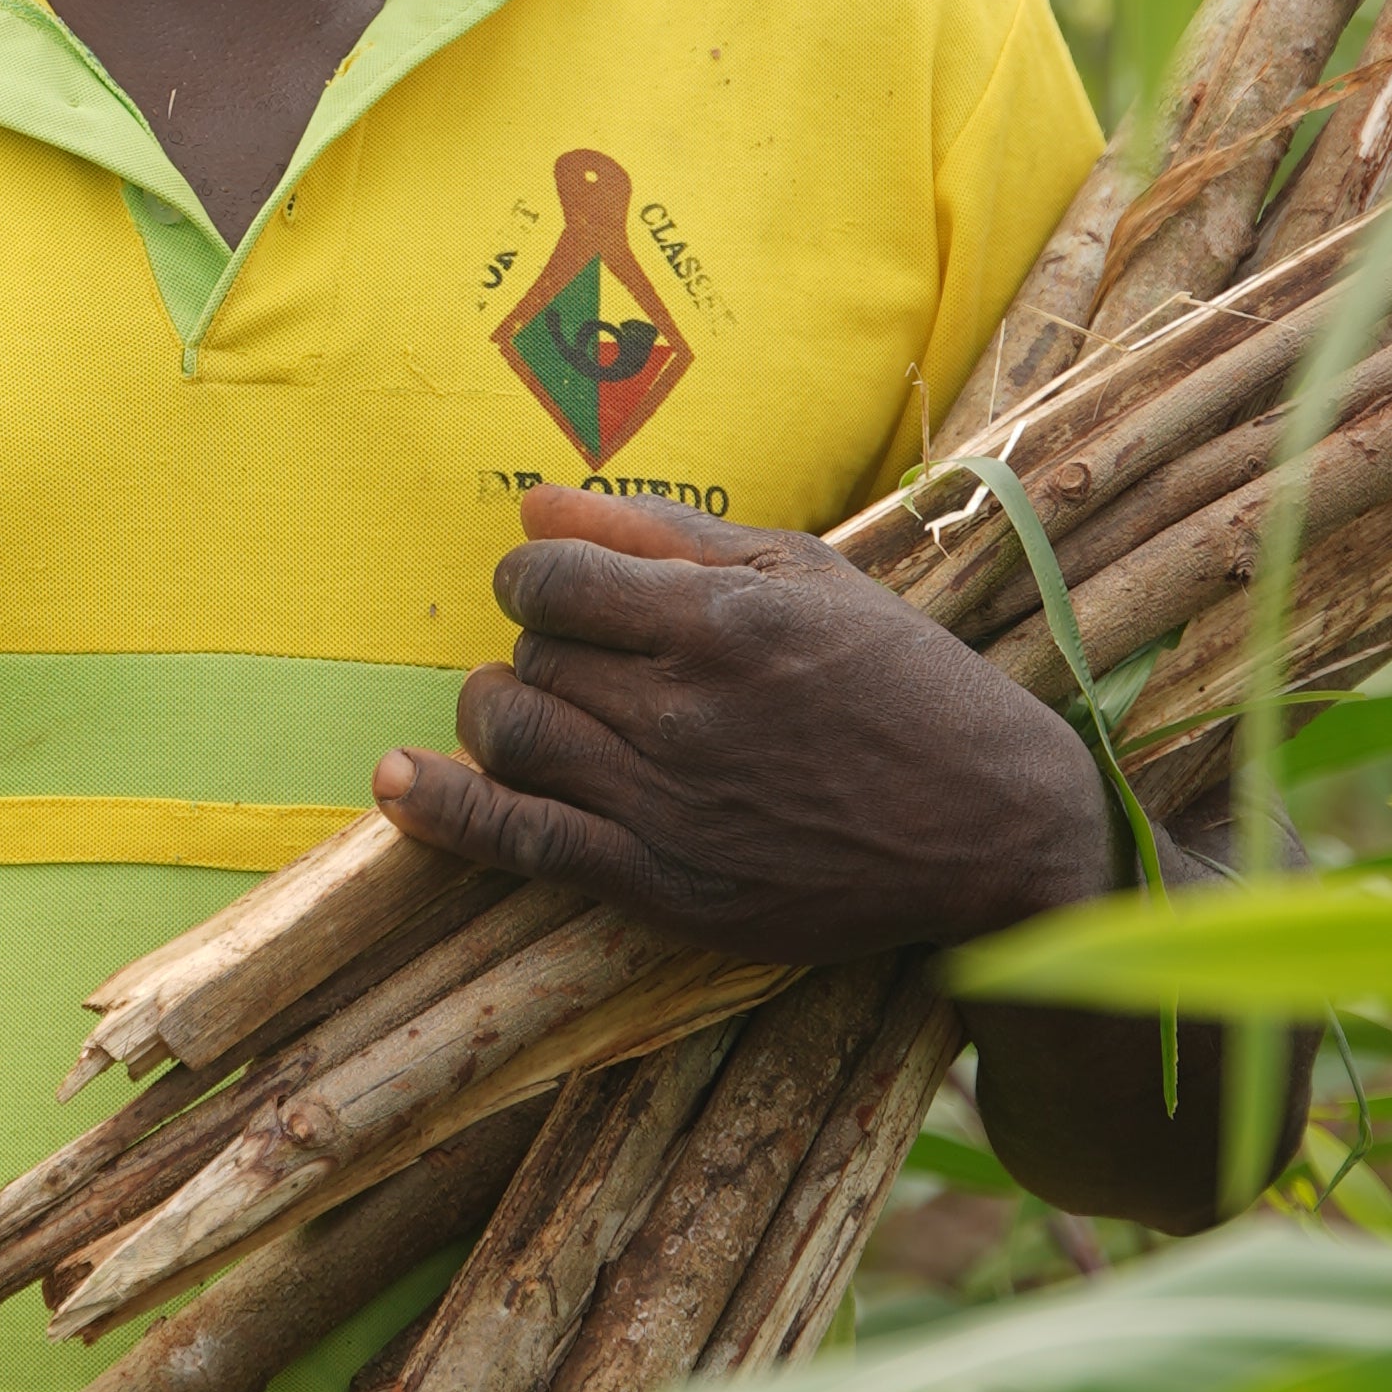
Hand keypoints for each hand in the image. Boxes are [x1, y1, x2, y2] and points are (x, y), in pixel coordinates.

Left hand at [374, 489, 1117, 965]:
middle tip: (590, 667)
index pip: (549, 582)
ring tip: (541, 714)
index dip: (534, 582)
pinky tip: (400, 782)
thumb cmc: (904, 684)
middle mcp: (686, 711)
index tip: (556, 595)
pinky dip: (446, 809)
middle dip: (541, 651)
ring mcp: (668, 806)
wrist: (992, 825)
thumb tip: (533, 505)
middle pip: (530, 658)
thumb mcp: (807, 576)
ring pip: (510, 735)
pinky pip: (518, 841)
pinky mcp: (664, 887)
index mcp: (725, 621)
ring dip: (501, 714)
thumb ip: (664, 535)